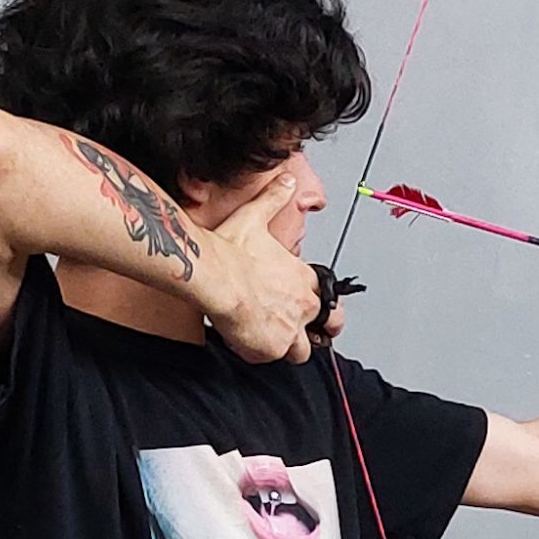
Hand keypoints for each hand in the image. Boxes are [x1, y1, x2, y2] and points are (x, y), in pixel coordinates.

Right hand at [204, 175, 325, 364]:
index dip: (314, 301)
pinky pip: (269, 359)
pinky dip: (257, 353)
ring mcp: (290, 329)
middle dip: (312, 330)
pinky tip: (242, 340)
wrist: (214, 276)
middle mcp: (302, 305)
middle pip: (324, 326)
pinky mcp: (271, 348)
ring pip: (301, 351)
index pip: (322, 294)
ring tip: (267, 339)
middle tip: (293, 329)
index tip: (303, 303)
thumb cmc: (230, 250)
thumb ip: (273, 198)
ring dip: (287, 347)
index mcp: (302, 277)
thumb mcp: (255, 217)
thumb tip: (286, 179)